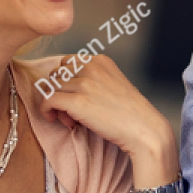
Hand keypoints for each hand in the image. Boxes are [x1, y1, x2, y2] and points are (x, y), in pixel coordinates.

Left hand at [24, 56, 177, 169]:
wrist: (145, 131)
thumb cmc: (131, 114)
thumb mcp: (114, 85)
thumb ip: (93, 79)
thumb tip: (63, 87)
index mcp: (100, 61)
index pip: (66, 63)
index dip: (66, 82)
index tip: (76, 99)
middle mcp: (91, 67)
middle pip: (55, 74)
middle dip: (58, 91)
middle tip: (70, 112)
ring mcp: (84, 83)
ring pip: (50, 88)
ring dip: (55, 105)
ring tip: (70, 120)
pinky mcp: (77, 101)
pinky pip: (47, 100)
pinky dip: (47, 111)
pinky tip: (60, 122)